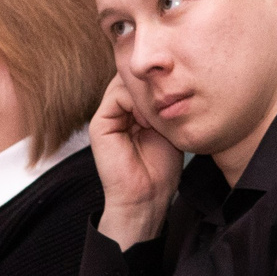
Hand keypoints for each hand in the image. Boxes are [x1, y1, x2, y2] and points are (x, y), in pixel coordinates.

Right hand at [91, 75, 181, 247]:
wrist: (147, 196)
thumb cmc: (161, 168)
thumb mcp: (168, 128)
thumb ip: (163, 104)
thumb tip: (166, 79)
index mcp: (133, 113)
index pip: (142, 81)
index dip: (159, 82)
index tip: (177, 96)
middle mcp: (118, 112)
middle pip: (133, 78)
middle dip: (152, 85)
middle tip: (169, 102)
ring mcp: (108, 117)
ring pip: (125, 83)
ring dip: (146, 95)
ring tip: (158, 118)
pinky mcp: (99, 124)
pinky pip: (116, 96)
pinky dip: (135, 102)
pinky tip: (147, 122)